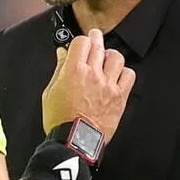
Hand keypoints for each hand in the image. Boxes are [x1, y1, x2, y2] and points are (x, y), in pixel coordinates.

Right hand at [42, 28, 135, 142]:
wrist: (74, 141)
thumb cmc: (60, 120)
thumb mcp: (50, 92)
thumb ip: (58, 70)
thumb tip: (62, 54)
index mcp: (74, 71)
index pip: (81, 41)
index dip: (80, 40)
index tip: (80, 43)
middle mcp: (93, 74)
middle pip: (99, 45)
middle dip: (95, 38)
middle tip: (94, 39)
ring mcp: (108, 85)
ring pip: (116, 57)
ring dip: (110, 56)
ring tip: (106, 60)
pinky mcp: (119, 97)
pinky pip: (129, 75)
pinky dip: (124, 72)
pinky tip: (116, 76)